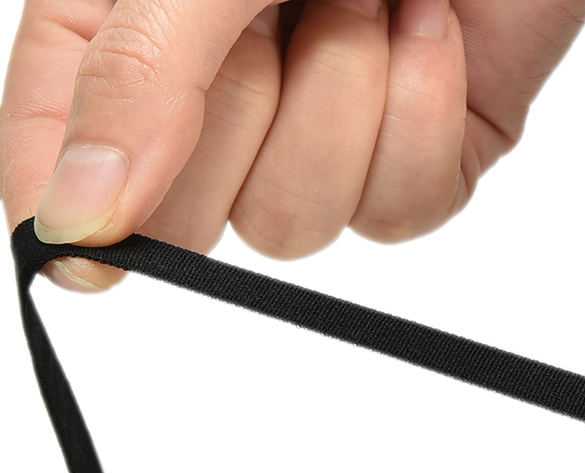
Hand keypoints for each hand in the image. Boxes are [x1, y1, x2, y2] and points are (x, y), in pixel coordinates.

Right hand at [0, 0, 584, 290]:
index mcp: (140, 16)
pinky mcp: (415, 156)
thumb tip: (74, 216)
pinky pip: (397, 211)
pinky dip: (420, 122)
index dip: (65, 201)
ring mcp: (325, 131)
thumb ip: (139, 74)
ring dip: (341, 109)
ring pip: (294, 224)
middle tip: (273, 15)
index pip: (64, 134)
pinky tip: (432, 29)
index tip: (82, 248)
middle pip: (184, 215)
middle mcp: (226, 86)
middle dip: (236, 121)